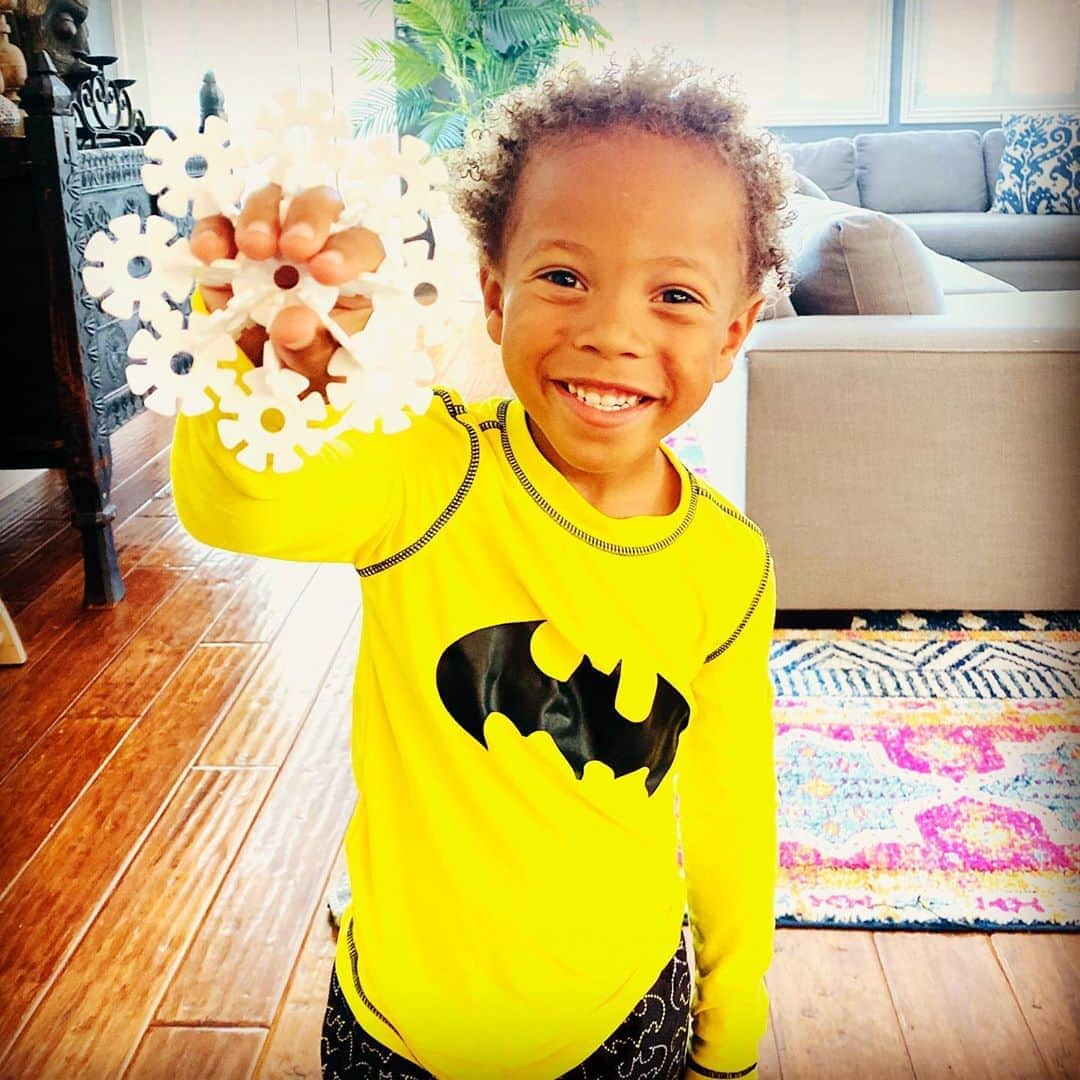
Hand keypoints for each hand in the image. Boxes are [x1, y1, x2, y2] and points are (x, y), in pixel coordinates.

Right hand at [190, 184, 384, 396]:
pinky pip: (222, 225)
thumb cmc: (315, 361)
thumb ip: (312, 346)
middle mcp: (321, 241)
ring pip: (272, 201)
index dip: (347, 251)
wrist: (276, 372)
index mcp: (358, 270)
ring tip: (253, 248)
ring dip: (261, 217)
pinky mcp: (233, 245)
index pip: (363, 244)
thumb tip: (291, 325)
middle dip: (307, 219)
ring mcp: (276, 236)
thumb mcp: (321, 365)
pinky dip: (214, 232)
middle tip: (292, 248)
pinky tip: (210, 252)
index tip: (326, 271)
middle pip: (322, 204)